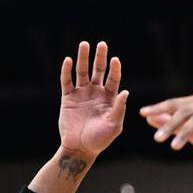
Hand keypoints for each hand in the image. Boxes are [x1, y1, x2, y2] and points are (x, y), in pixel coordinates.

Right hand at [58, 41, 127, 158]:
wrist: (80, 148)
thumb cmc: (100, 140)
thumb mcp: (114, 125)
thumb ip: (119, 108)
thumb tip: (126, 91)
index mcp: (109, 99)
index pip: (113, 79)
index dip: (115, 69)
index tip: (115, 59)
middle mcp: (96, 93)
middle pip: (98, 71)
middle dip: (100, 58)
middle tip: (102, 44)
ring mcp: (81, 94)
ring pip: (82, 72)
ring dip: (83, 58)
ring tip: (84, 44)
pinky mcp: (68, 98)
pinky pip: (66, 81)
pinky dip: (67, 71)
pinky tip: (69, 60)